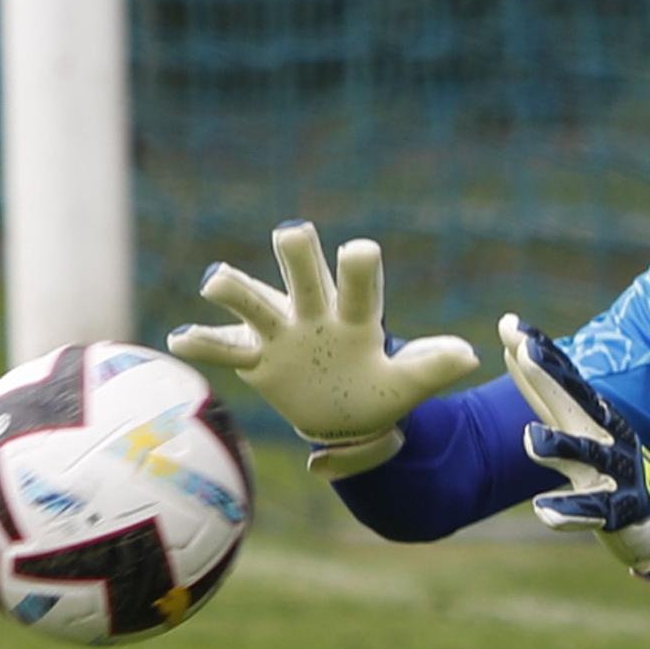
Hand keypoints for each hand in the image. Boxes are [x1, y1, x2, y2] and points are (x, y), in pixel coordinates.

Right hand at [168, 220, 477, 478]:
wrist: (345, 414)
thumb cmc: (377, 390)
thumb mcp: (407, 383)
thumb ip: (432, 366)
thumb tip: (470, 354)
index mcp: (356, 315)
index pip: (360, 285)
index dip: (360, 267)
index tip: (361, 250)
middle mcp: (314, 313)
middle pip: (303, 276)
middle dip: (298, 255)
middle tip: (292, 234)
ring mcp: (281, 333)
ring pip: (255, 302)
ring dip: (236, 290)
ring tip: (216, 281)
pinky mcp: (256, 357)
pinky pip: (225, 347)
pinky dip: (203, 342)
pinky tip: (179, 338)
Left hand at [498, 314, 649, 613]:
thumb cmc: (606, 467)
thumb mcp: (576, 426)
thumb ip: (543, 393)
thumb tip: (514, 347)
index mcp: (591, 416)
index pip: (561, 377)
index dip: (538, 350)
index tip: (507, 323)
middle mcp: (605, 436)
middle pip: (574, 402)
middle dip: (549, 377)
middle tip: (524, 350)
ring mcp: (614, 472)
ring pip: (586, 455)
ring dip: (559, 444)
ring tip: (530, 438)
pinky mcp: (620, 511)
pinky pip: (594, 511)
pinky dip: (570, 512)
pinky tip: (543, 512)